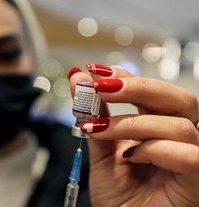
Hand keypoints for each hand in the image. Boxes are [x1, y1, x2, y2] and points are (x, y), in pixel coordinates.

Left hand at [69, 64, 198, 206]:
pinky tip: (131, 157)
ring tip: (101, 131)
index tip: (93, 72)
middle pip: (178, 97)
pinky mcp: (196, 178)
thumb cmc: (116, 193)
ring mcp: (191, 156)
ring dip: (133, 123)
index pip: (151, 91)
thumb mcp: (100, 148)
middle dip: (137, 87)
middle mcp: (177, 137)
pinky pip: (188, 154)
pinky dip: (154, 150)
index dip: (125, 76)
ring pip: (179, 124)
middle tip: (101, 87)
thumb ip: (93, 114)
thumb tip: (78, 79)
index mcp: (156, 127)